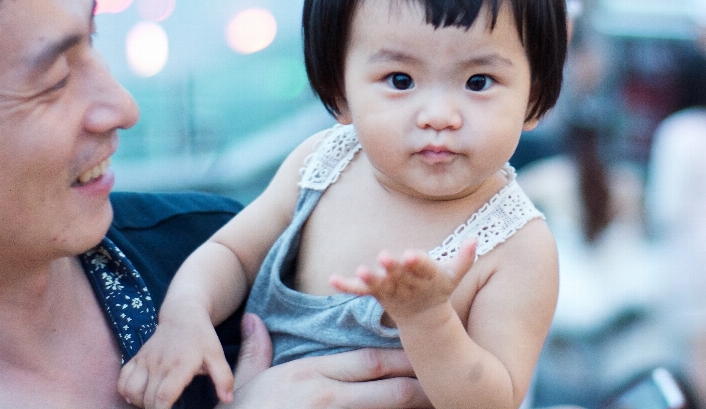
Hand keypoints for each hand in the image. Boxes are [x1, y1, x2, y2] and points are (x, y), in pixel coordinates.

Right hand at [119, 311, 233, 408]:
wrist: (183, 314)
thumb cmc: (202, 337)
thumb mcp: (217, 355)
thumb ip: (224, 378)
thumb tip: (228, 399)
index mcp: (180, 365)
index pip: (163, 396)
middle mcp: (160, 364)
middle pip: (147, 399)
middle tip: (164, 408)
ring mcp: (145, 360)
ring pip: (131, 390)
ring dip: (139, 402)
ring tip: (152, 403)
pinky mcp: (136, 357)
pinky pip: (122, 379)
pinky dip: (125, 391)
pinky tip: (138, 394)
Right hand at [223, 313, 428, 408]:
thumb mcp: (245, 381)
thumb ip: (255, 350)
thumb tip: (252, 320)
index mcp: (312, 374)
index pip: (371, 361)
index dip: (404, 359)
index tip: (426, 357)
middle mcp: (327, 397)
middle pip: (390, 390)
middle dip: (421, 387)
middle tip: (445, 386)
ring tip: (438, 405)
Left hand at [329, 238, 476, 322]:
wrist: (424, 320)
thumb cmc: (438, 289)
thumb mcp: (454, 276)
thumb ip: (465, 258)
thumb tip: (475, 239)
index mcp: (427, 277)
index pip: (424, 268)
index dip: (418, 262)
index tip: (412, 255)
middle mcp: (408, 285)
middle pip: (399, 275)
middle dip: (392, 267)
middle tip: (384, 257)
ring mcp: (391, 291)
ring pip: (379, 285)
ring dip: (369, 278)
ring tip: (361, 271)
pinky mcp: (376, 294)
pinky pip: (359, 291)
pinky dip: (346, 286)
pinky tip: (332, 279)